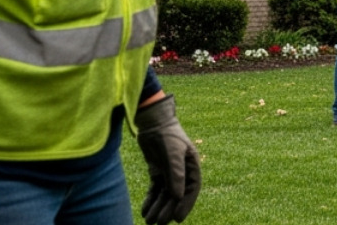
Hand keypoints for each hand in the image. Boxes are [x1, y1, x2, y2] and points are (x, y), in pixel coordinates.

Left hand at [135, 95, 201, 223]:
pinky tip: (144, 210)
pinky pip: (154, 189)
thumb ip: (176, 174)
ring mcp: (168, 171)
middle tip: (159, 223)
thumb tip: (178, 196)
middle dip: (168, 209)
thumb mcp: (173, 152)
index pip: (191, 189)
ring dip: (158, 207)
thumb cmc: (167, 134)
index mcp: (192, 165)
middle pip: (176, 195)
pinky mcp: (157, 170)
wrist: (153, 121)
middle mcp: (182, 170)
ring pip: (164, 194)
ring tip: (149, 221)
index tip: (177, 218)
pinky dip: (150, 200)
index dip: (185, 204)